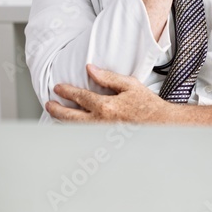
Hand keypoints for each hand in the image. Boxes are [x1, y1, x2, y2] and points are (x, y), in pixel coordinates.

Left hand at [46, 64, 169, 123]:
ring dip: (64, 122)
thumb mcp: (129, 85)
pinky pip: (85, 135)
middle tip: (49, 104)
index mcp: (105, 106)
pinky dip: (76, 130)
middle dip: (56, 110)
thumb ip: (108, 77)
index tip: (58, 88)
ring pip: (76, 129)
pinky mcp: (106, 142)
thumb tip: (91, 70)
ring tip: (56, 115)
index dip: (66, 91)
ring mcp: (102, 134)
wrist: (162, 124)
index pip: (79, 97)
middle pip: (70, 117)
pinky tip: (72, 126)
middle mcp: (101, 122)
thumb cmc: (148, 105)